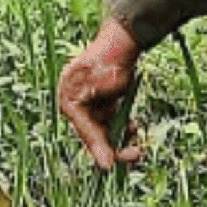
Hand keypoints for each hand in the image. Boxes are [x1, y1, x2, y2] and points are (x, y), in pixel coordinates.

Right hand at [56, 16, 141, 169]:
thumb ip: (96, 135)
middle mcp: (76, 104)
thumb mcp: (100, 100)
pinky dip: (124, 125)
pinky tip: (134, 125)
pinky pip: (113, 121)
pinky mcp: (103, 101)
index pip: (84, 133)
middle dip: (115, 145)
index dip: (99, 150)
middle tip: (136, 154)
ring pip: (106, 130)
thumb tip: (104, 165)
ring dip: (122, 135)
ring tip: (137, 132)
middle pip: (95, 135)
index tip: (111, 165)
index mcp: (68, 102)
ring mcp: (91, 102)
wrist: (122, 41)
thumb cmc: (108, 65)